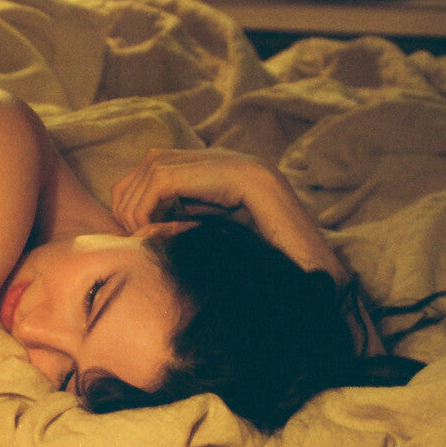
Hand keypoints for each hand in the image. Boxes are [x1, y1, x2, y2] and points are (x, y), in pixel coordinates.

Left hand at [113, 146, 347, 282]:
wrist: (316, 286)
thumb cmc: (264, 275)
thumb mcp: (210, 244)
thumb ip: (181, 225)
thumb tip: (135, 226)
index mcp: (223, 175)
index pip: (157, 166)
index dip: (133, 197)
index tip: (132, 234)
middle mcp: (231, 161)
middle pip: (152, 162)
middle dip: (129, 201)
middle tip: (133, 238)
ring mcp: (241, 165)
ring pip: (156, 167)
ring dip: (137, 206)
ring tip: (146, 239)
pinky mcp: (245, 179)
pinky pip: (170, 179)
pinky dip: (150, 207)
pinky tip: (157, 234)